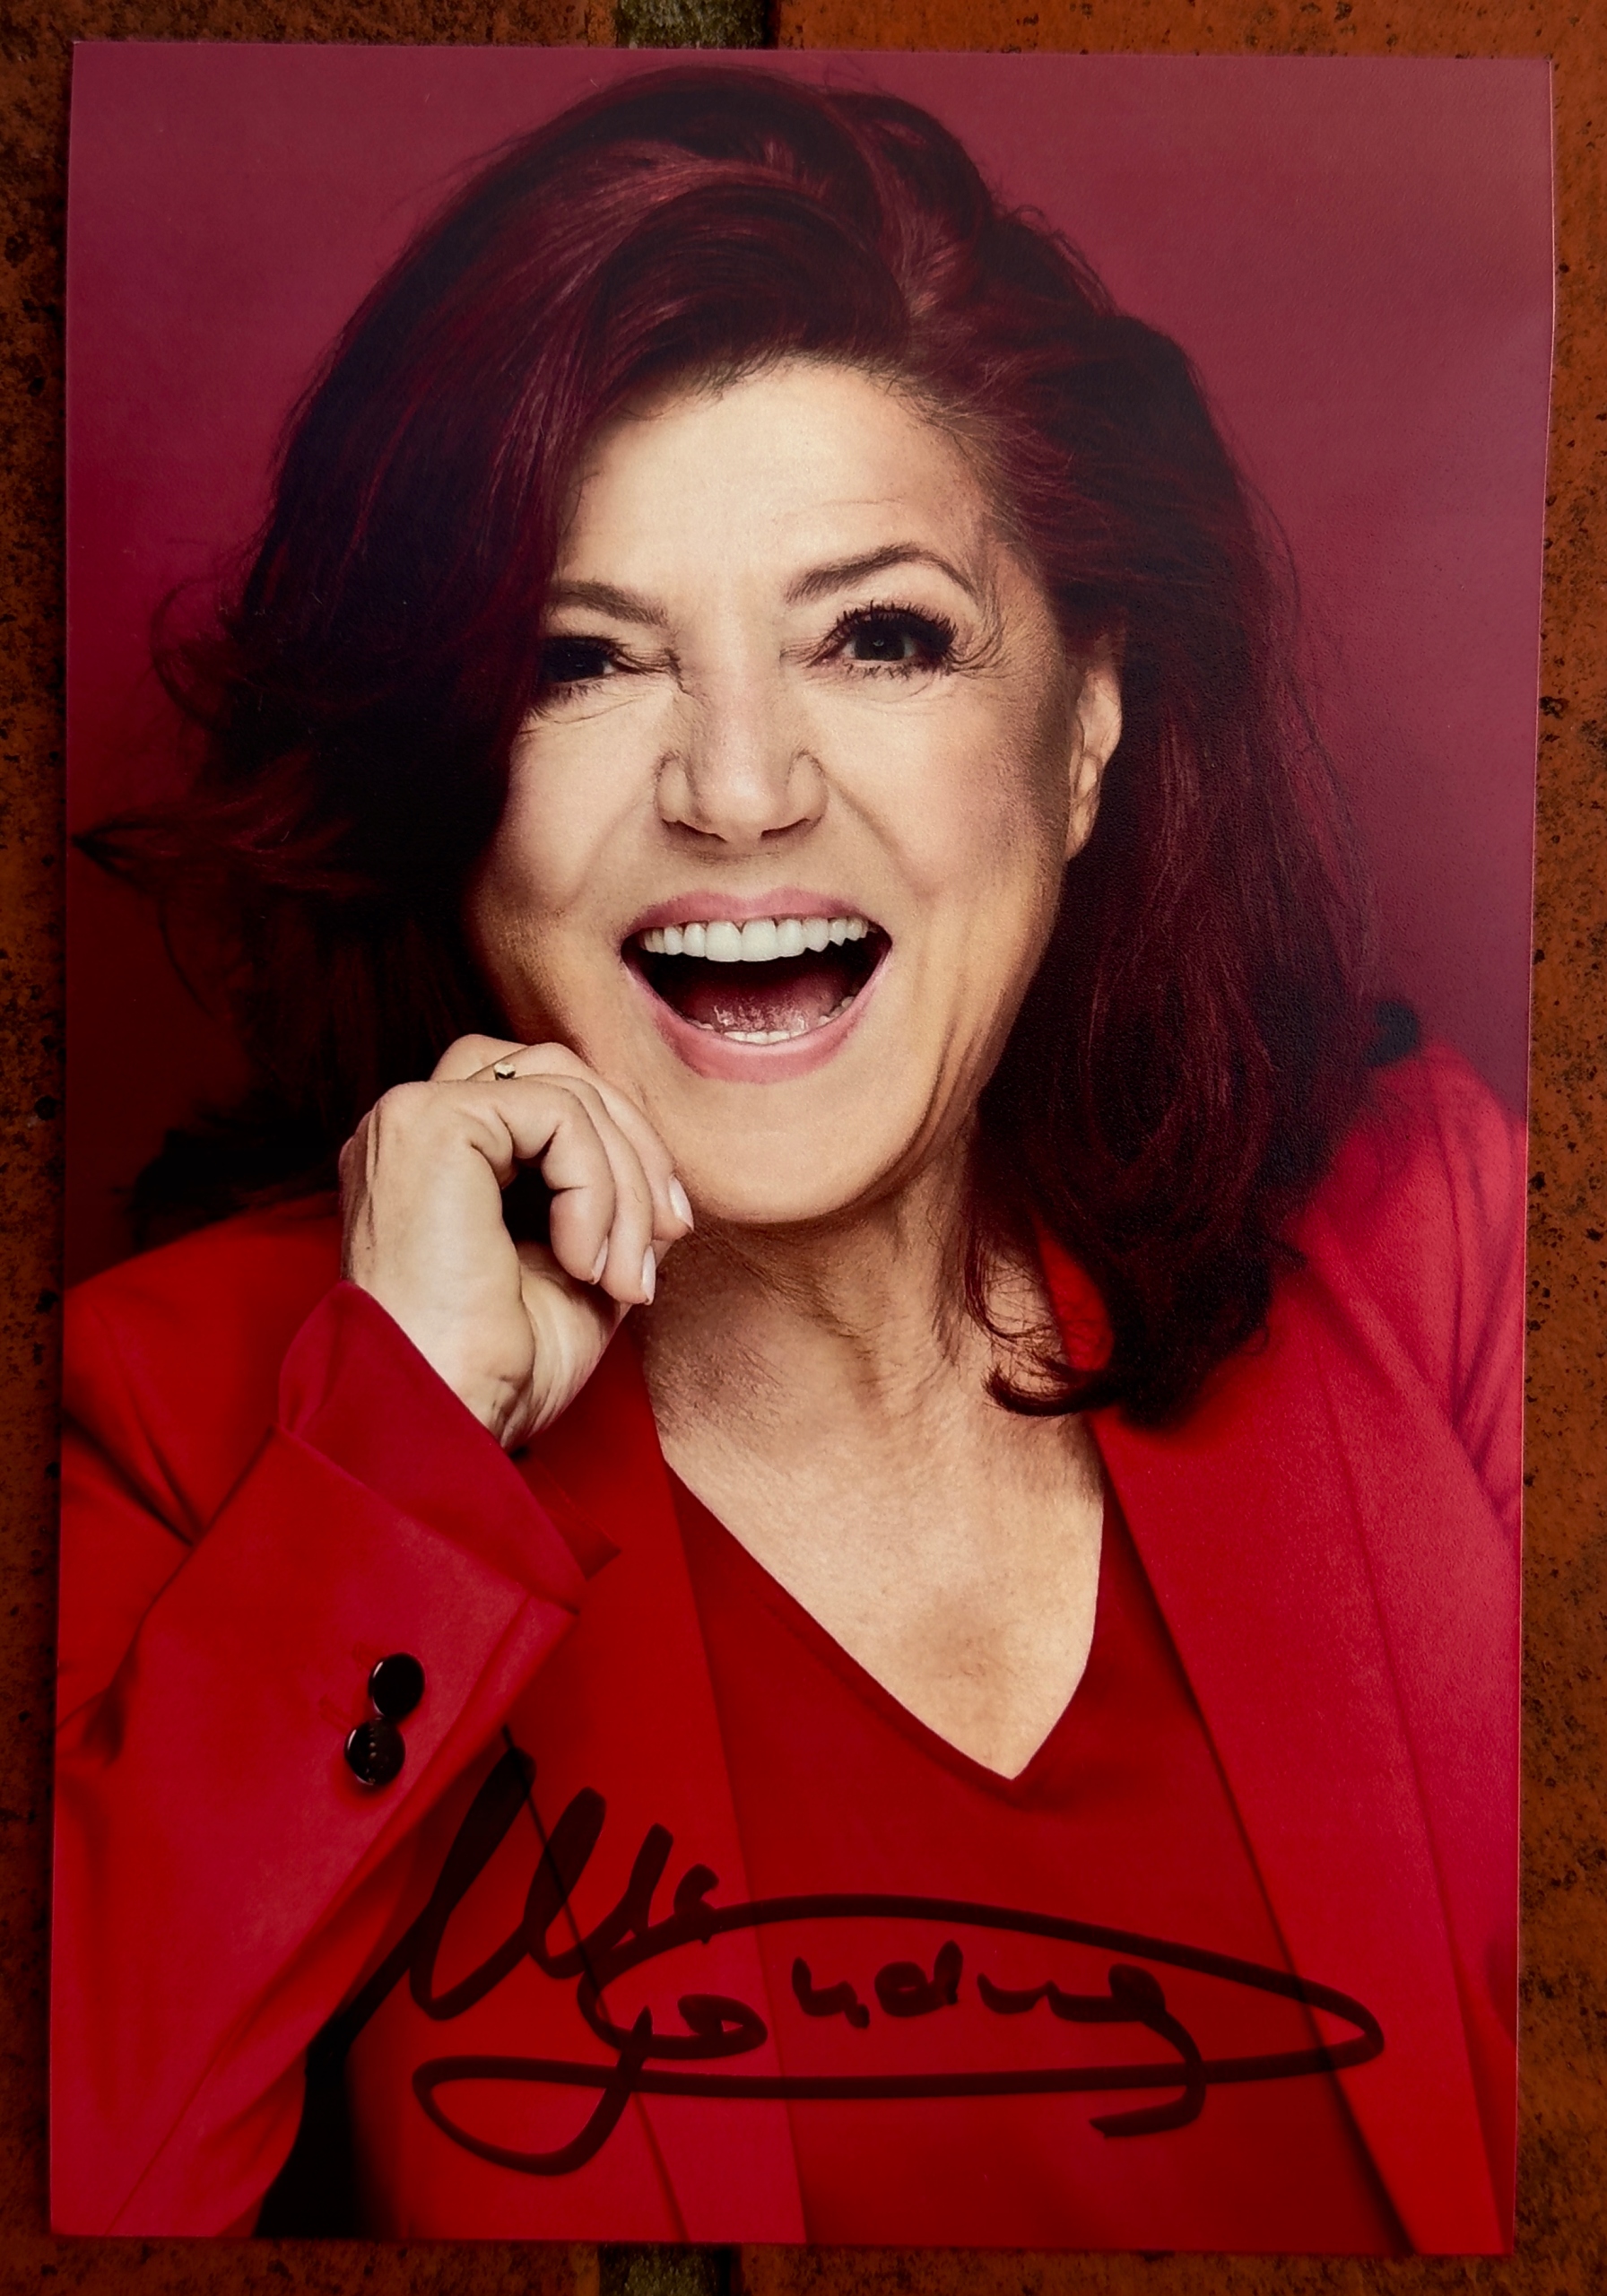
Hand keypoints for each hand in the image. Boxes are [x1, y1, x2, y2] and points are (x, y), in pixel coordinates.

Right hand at [339, 1036, 691, 1448]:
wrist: (441, 1425)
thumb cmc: (496, 1374)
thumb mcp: (580, 1272)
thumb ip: (608, 1206)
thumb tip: (663, 1175)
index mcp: (439, 1161)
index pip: (549, 1101)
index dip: (623, 1150)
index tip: (665, 1235)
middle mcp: (415, 1127)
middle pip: (561, 1071)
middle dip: (636, 1150)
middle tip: (667, 1236)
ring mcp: (414, 1118)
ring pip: (569, 1091)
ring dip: (625, 1184)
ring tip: (620, 1275)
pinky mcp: (429, 1124)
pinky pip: (559, 1114)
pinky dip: (596, 1189)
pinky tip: (580, 1263)